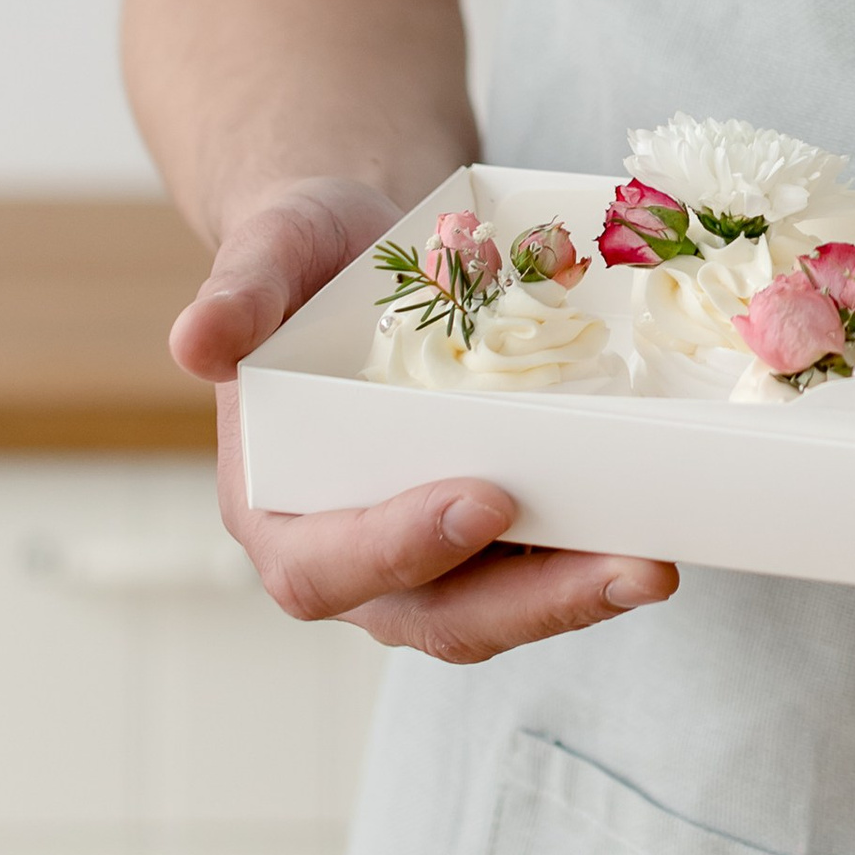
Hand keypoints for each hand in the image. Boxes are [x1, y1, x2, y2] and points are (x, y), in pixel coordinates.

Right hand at [171, 177, 677, 659]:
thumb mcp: (270, 249)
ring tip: (661, 563)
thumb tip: (192, 340)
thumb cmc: (308, 248)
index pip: (327, 566)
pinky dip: (598, 551)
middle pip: (438, 614)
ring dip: (581, 594)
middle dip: (533, 602)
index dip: (401, 547)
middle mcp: (353, 553)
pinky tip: (662, 523)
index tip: (483, 500)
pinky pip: (543, 560)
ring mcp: (431, 552)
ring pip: (503, 605)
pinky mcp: (495, 528)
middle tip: (628, 567)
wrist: (366, 239)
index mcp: (275, 511)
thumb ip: (240, 290)